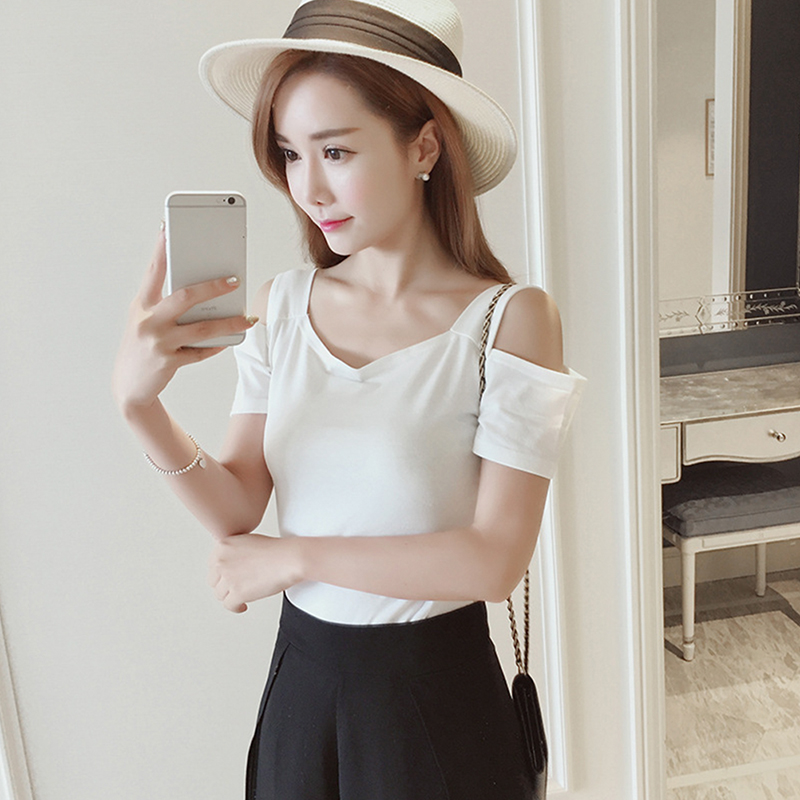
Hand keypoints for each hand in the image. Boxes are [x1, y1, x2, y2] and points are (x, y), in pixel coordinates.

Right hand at [112, 228, 255, 411]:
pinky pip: (200, 351)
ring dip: (228, 322)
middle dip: (212, 287)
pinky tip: (230, 340)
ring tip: (246, 318)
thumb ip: (167, 305)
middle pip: (185, 296)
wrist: (129, 386)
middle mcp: (148, 320)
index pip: (154, 270)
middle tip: (234, 280)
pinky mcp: (168, 361)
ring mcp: (158, 341)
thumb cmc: (143, 346)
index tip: (169, 227)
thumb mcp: (147, 320)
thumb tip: (203, 290)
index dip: (161, 247)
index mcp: (142, 304)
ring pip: (201, 327)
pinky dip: (216, 345)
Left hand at [208, 534, 302, 612]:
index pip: (212, 565)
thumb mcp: (248, 542)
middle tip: (234, 589)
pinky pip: (229, 605)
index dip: (221, 574)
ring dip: (230, 597)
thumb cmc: (276, 550)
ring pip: (220, 595)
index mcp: (223, 545)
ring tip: (241, 597)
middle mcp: (222, 560)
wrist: (289, 559)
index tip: (227, 579)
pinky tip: (243, 606)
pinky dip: (236, 608)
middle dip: (224, 586)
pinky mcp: (237, 592)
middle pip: (213, 581)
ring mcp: (228, 577)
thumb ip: (234, 551)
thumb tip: (228, 566)